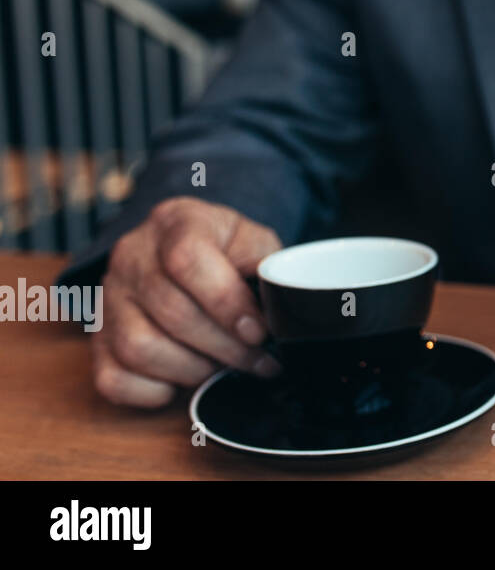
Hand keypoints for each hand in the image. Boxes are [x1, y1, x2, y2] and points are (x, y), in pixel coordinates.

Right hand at [92, 197, 281, 406]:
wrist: (183, 250)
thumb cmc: (224, 250)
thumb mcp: (253, 240)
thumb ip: (265, 266)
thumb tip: (277, 306)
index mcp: (174, 222)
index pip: (187, 259)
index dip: (226, 303)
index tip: (258, 331)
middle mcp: (131, 256)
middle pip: (170, 311)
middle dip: (224, 347)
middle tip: (256, 360)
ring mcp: (107, 298)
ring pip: (138, 348)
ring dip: (190, 369)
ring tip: (220, 365)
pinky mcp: (97, 338)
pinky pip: (112, 379)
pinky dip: (152, 391)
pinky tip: (181, 379)